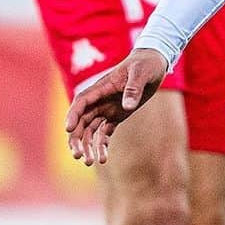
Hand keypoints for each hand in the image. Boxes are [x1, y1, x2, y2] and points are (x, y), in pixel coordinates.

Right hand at [65, 48, 168, 165]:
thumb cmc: (146, 64)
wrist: (155, 63)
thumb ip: (133, 88)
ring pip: (90, 131)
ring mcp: (106, 109)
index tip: (68, 129)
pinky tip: (103, 158)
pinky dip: (101, 145)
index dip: (73, 115)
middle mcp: (100, 100)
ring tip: (90, 162)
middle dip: (77, 139)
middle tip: (79, 156)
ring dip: (87, 146)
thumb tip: (127, 106)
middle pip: (81, 122)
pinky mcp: (116, 116)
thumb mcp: (141, 73)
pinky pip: (104, 133)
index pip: (81, 102)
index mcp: (101, 88)